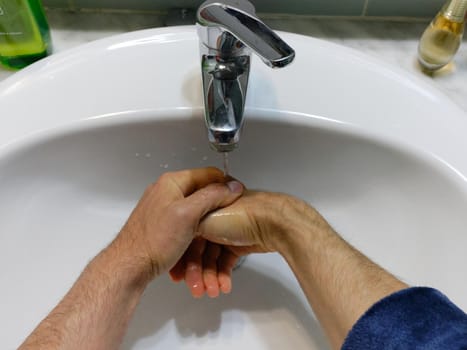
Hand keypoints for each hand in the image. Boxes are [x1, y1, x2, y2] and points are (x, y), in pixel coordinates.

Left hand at [113, 167, 243, 281]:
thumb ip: (211, 197)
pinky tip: (196, 250)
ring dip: (206, 228)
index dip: (226, 185)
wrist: (129, 266)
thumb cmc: (153, 241)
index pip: (208, 174)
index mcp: (172, 182)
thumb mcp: (188, 214)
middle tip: (227, 223)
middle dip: (216, 211)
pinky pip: (185, 228)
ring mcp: (163, 210)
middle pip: (202, 195)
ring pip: (195, 214)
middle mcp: (166, 193)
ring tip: (213, 243)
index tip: (238, 198)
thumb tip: (232, 186)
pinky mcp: (162, 226)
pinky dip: (193, 238)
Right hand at [169, 191, 303, 296]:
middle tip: (196, 288)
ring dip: (210, 276)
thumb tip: (177, 236)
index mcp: (202, 206)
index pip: (185, 235)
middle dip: (196, 271)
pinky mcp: (239, 243)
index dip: (181, 255)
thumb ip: (186, 227)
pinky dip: (223, 274)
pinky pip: (226, 261)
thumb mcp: (202, 219)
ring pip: (212, 258)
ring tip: (212, 291)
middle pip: (198, 249)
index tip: (177, 273)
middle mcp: (213, 217)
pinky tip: (223, 286)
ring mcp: (227, 231)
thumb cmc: (240, 215)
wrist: (272, 222)